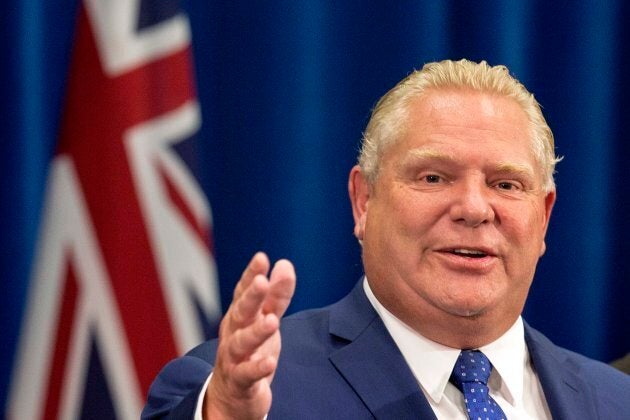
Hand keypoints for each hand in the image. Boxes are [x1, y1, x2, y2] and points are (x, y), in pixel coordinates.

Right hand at [203, 252, 295, 418]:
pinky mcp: (239, 381)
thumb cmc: (250, 350)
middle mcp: (233, 332)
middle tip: (262, 281)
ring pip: (242, 342)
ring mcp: (233, 357)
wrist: (232, 395)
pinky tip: (270, 362)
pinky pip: (246, 374)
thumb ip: (276, 296)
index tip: (261, 258)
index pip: (243, 291)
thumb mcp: (265, 320)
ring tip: (272, 321)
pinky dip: (257, 368)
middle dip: (251, 296)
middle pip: (241, 312)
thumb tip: (284, 263)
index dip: (251, 274)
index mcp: (240, 315)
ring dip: (256, 332)